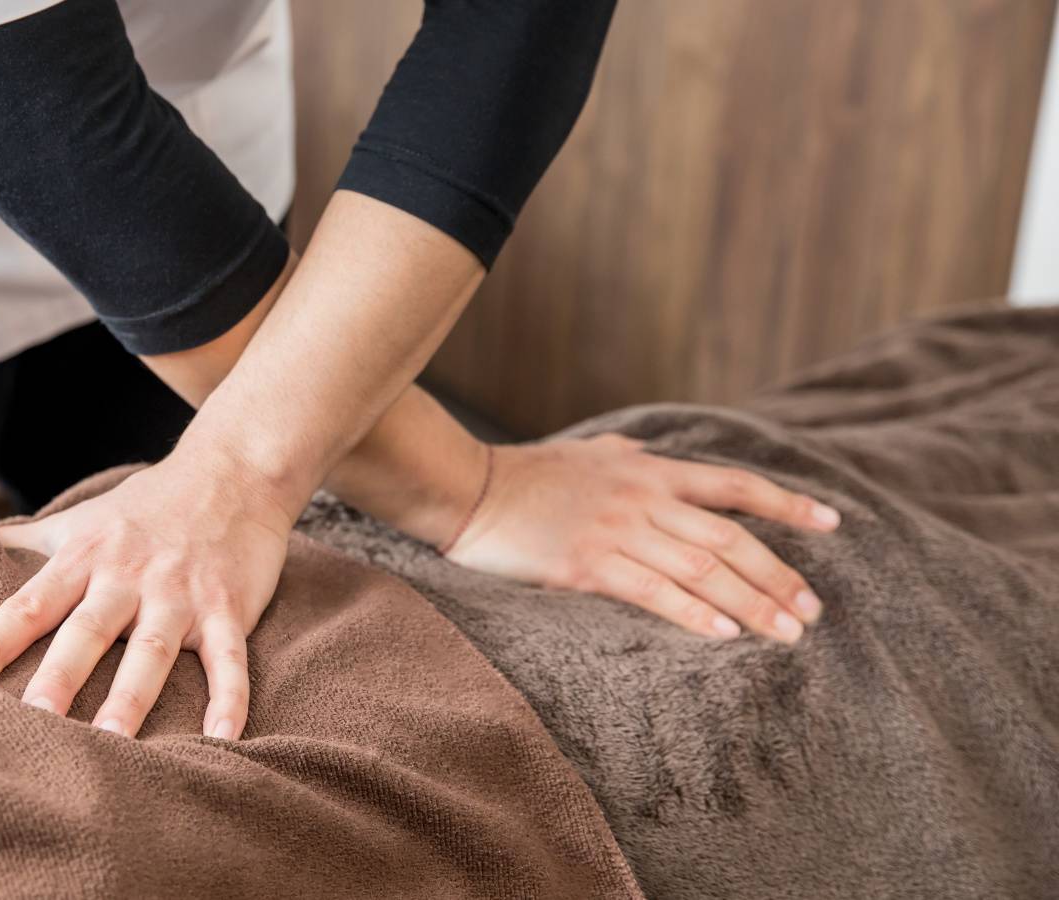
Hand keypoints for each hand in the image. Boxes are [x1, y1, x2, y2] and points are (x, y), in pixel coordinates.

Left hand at [0, 451, 293, 739]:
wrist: (233, 472)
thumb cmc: (148, 504)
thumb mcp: (81, 518)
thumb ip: (26, 541)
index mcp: (87, 557)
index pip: (32, 601)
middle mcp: (130, 576)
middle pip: (88, 630)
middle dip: (60, 674)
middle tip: (34, 719)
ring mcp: (181, 594)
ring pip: (151, 652)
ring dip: (132, 699)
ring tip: (111, 745)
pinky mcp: (228, 608)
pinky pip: (228, 660)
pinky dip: (228, 700)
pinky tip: (220, 741)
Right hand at [446, 435, 838, 642]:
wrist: (467, 489)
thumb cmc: (527, 474)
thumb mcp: (591, 454)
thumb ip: (629, 457)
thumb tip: (651, 456)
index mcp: (649, 471)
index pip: (734, 485)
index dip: (788, 504)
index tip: (833, 524)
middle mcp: (642, 498)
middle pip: (730, 537)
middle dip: (778, 575)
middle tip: (813, 611)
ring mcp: (616, 530)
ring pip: (702, 569)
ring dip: (750, 603)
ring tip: (787, 634)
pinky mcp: (585, 564)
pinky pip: (652, 591)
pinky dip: (693, 613)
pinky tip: (724, 636)